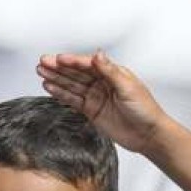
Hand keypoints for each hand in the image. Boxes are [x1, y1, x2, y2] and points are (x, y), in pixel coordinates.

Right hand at [37, 51, 161, 152]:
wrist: (148, 135)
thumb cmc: (145, 110)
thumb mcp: (128, 88)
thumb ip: (110, 71)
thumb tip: (98, 55)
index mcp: (113, 73)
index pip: (88, 64)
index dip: (72, 61)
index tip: (58, 58)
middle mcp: (103, 83)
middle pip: (76, 73)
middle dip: (59, 68)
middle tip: (42, 62)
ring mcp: (96, 96)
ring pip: (72, 85)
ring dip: (56, 79)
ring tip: (41, 73)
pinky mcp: (92, 111)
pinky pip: (73, 100)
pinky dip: (61, 94)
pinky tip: (49, 87)